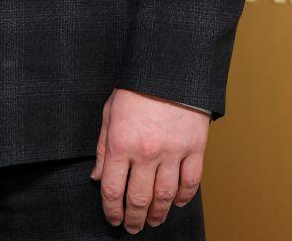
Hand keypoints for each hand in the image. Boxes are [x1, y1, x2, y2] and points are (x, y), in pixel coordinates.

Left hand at [90, 88, 207, 231]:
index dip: (111, 210)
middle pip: (138, 199)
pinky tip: (177, 203)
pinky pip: (190, 182)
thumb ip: (102, 146)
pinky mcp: (194, 148)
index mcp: (120, 142)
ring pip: (165, 196)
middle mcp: (145, 152)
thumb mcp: (110, 110)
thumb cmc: (136, 86)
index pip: (112, 189)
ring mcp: (172, 152)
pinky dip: (184, 198)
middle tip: (132, 227)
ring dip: (158, 214)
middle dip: (133, 218)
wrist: (170, 67)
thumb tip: (96, 176)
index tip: (113, 219)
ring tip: (153, 221)